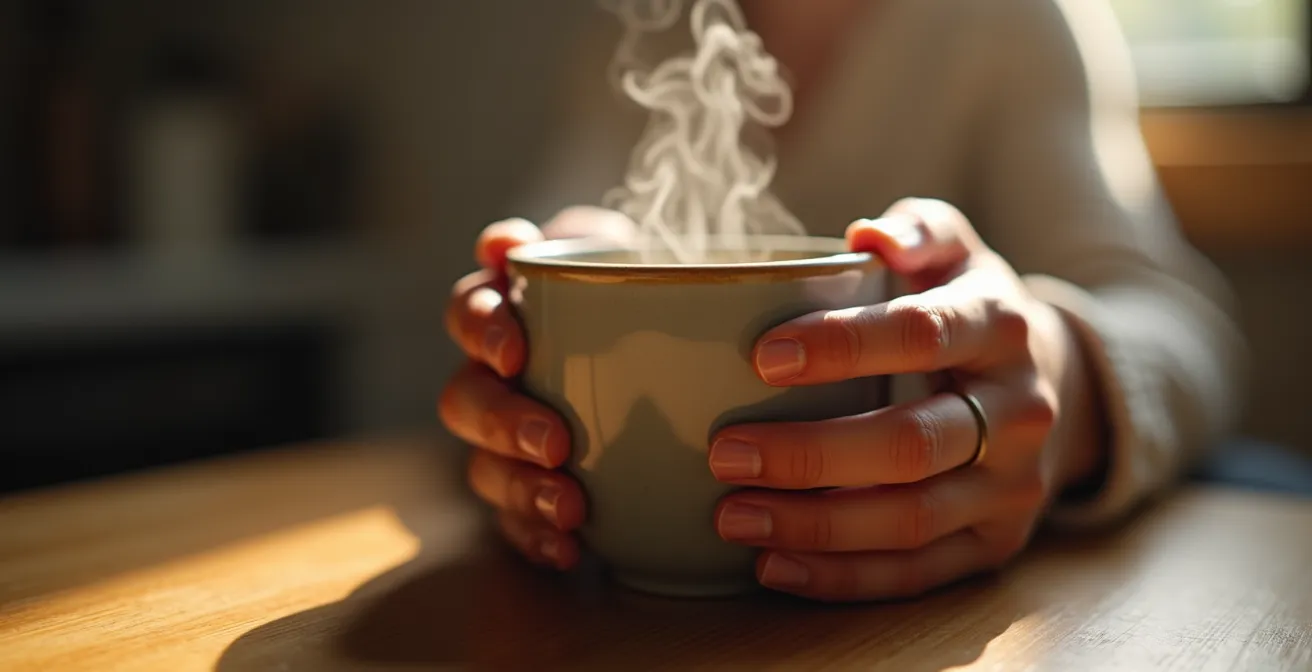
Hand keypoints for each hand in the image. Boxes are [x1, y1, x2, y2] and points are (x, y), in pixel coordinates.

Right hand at [439, 207, 632, 570]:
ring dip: (520, 488)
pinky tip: (570, 549)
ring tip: (570, 505)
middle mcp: (494, 379)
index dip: (480, 329)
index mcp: (510, 312)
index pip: (468, 311)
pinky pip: (514, 524)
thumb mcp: (628, 258)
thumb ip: (582, 241)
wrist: (690, 366)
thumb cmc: (648, 301)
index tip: (516, 350)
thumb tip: (502, 243)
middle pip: (465, 399)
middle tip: (554, 441)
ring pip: (482, 468)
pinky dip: (538, 537)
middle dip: (503, 423)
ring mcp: (506, 442)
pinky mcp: (529, 494)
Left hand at [709, 198, 1105, 601]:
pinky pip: (917, 574)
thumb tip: (871, 235)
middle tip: (724, 452)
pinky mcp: (994, 542)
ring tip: (731, 515)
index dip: (844, 346)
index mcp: (999, 326)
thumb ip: (918, 228)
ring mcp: (1012, 486)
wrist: (1043, 381)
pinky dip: (842, 577)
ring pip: (911, 520)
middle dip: (812, 455)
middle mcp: (1019, 411)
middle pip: (912, 444)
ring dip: (814, 526)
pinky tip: (772, 565)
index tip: (762, 358)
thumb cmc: (961, 306)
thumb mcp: (954, 249)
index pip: (923, 334)